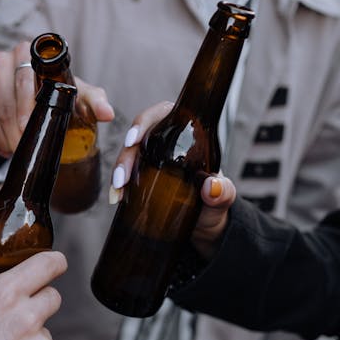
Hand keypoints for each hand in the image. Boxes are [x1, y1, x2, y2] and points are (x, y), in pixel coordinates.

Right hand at [0, 41, 113, 156]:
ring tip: (18, 151)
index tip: (33, 129)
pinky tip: (6, 150)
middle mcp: (4, 60)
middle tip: (25, 147)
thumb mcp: (80, 97)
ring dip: (3, 136)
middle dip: (15, 127)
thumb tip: (107, 114)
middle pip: (3, 97)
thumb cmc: (64, 96)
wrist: (45, 101)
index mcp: (29, 52)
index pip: (23, 79)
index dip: (26, 107)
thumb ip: (94, 101)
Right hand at [108, 101, 235, 258]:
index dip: (144, 123)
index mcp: (186, 133)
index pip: (162, 115)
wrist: (207, 223)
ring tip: (117, 191)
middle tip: (122, 178)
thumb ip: (224, 192)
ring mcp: (151, 159)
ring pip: (128, 155)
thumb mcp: (224, 196)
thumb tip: (211, 186)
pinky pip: (125, 175)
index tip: (134, 140)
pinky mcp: (141, 177)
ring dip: (118, 170)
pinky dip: (117, 185)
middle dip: (126, 155)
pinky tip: (115, 197)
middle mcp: (166, 142)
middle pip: (139, 137)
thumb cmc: (215, 201)